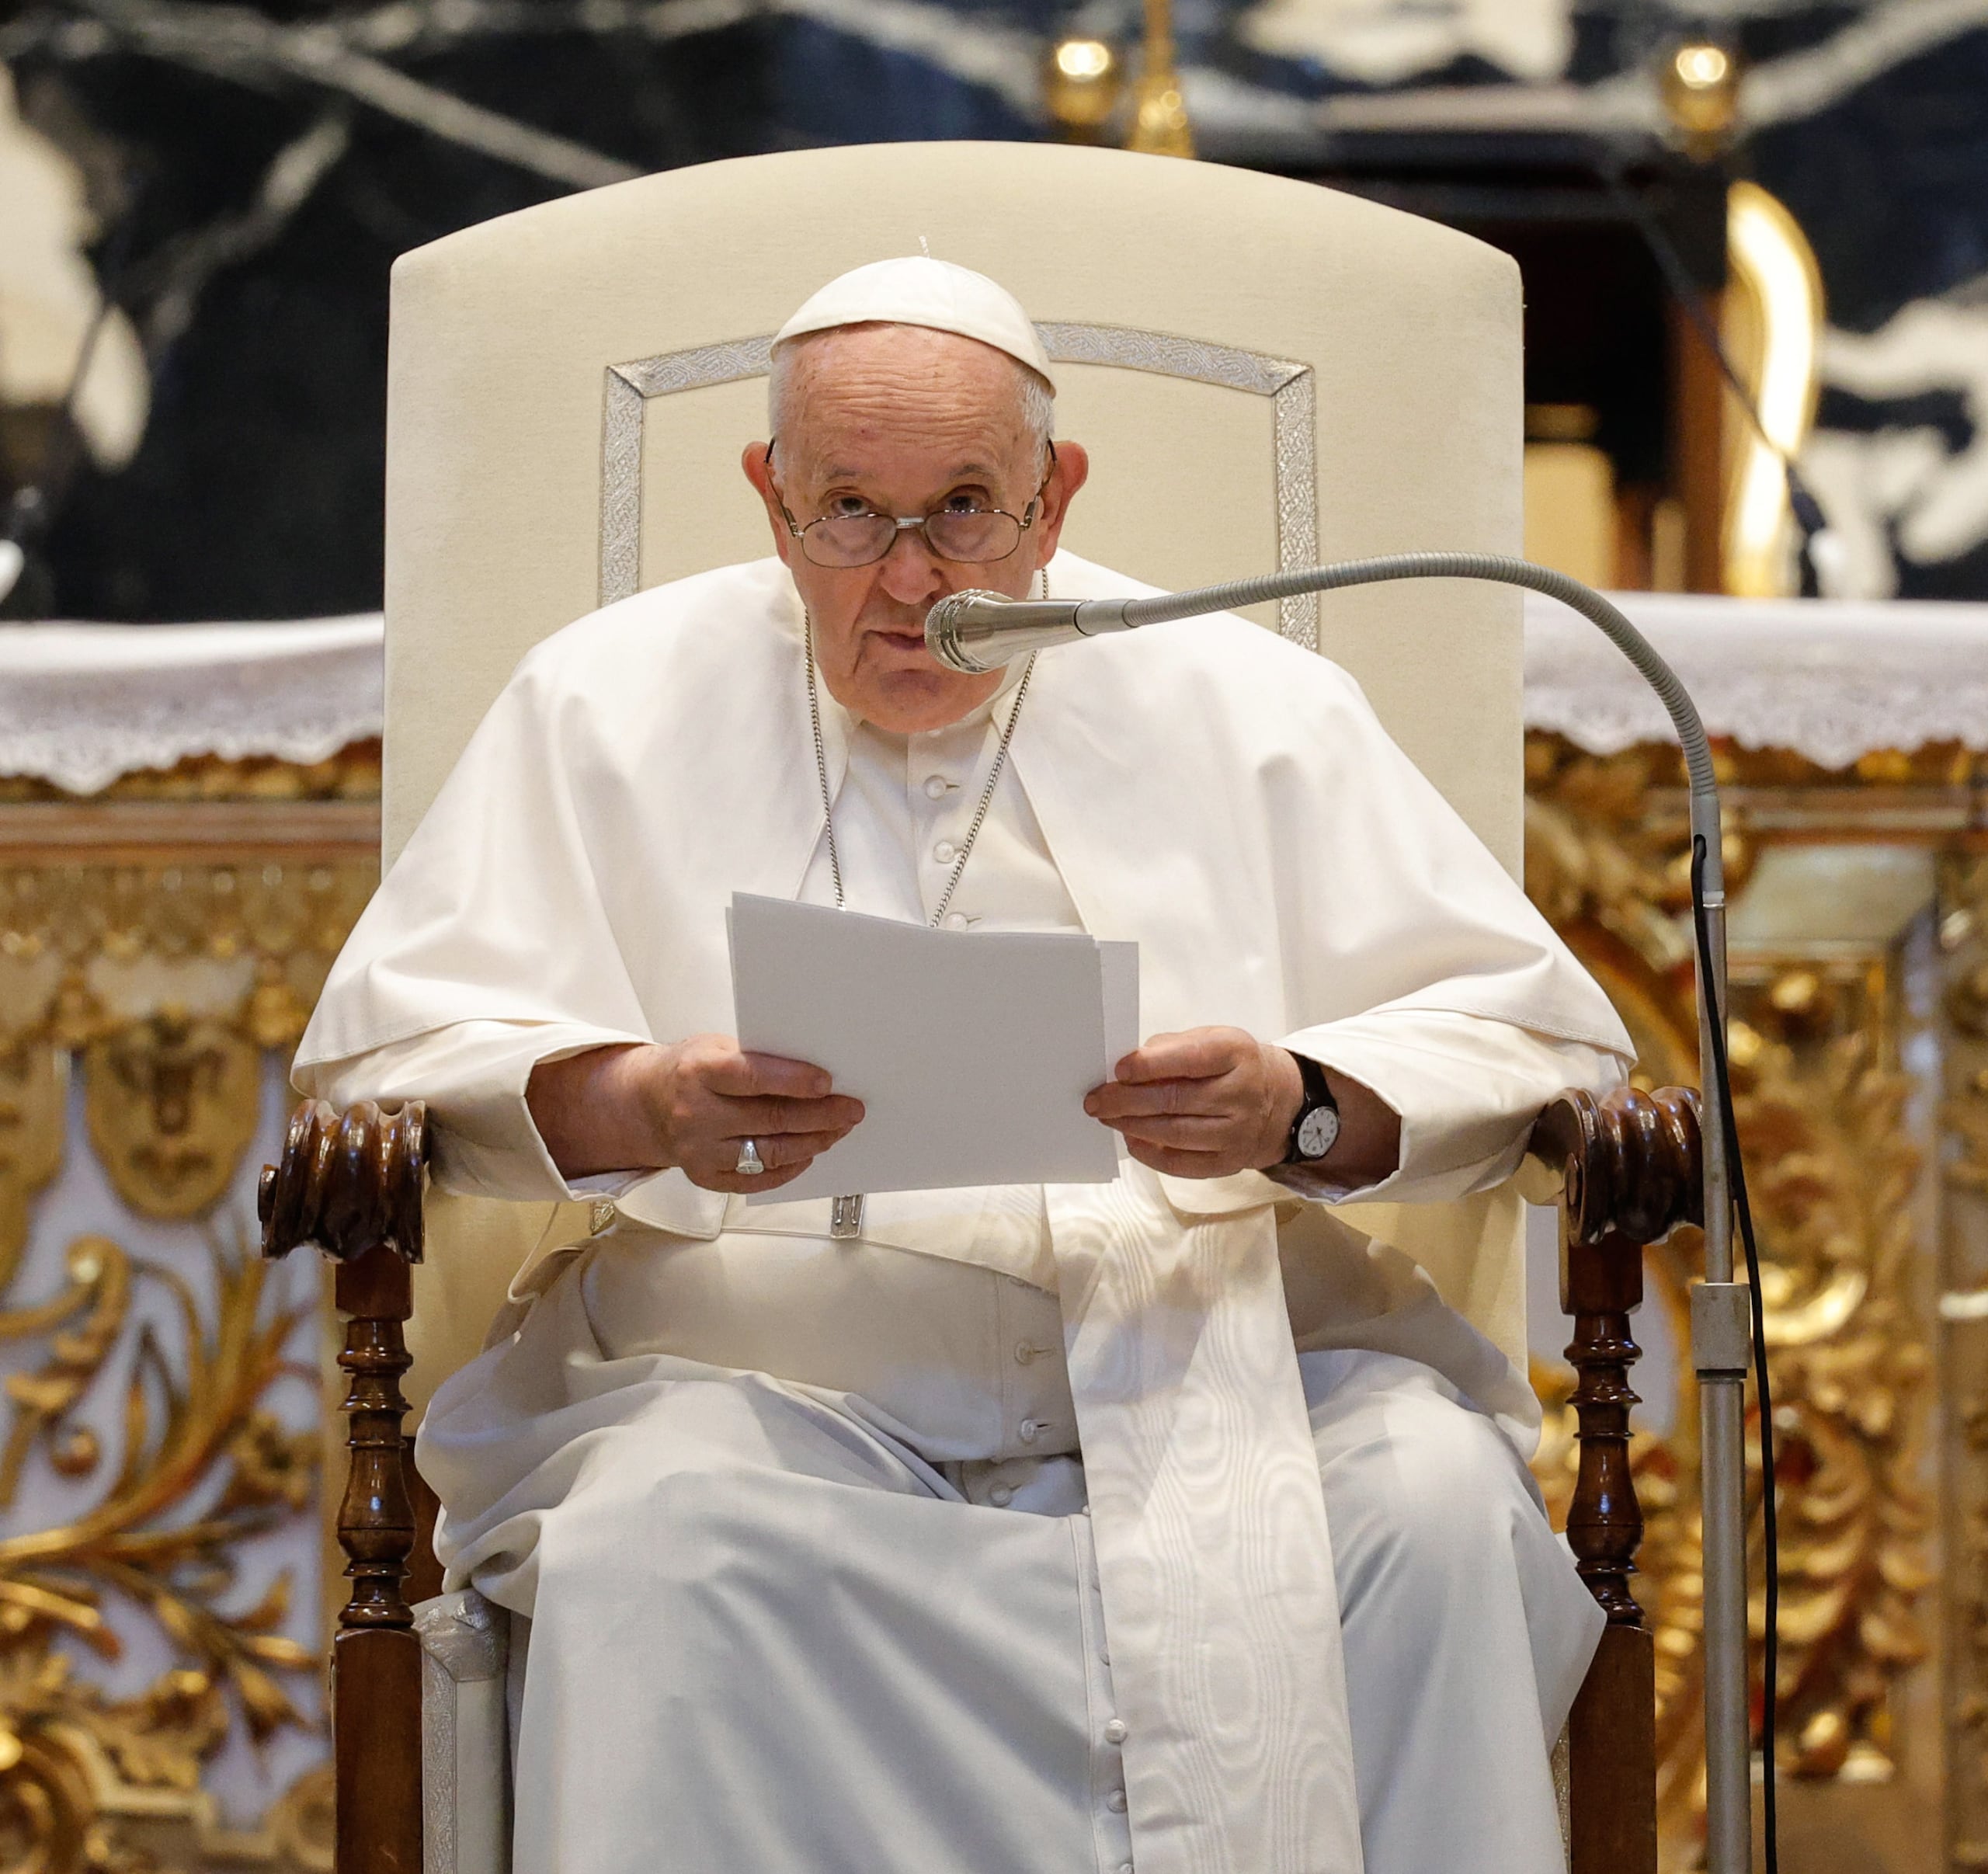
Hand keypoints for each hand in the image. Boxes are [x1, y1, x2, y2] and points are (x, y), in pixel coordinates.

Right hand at [528, 1037, 862, 1192]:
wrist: (648, 1102)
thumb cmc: (692, 1069)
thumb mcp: (718, 1047)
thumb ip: (759, 1059)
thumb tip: (816, 1074)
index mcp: (699, 1072)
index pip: (753, 1077)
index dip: (794, 1081)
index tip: (829, 1083)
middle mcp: (695, 1114)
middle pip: (770, 1119)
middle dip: (819, 1116)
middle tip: (850, 1110)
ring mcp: (699, 1151)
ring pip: (769, 1152)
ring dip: (812, 1142)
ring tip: (837, 1131)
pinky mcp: (705, 1177)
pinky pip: (757, 1178)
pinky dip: (789, 1167)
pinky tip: (808, 1153)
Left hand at [1083, 1027, 1302, 1178]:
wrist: (1280, 1102)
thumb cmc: (1232, 1066)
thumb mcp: (1210, 1041)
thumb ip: (1169, 1050)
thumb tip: (1125, 1070)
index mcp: (1235, 1053)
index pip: (1190, 1059)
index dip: (1149, 1065)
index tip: (1118, 1070)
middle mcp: (1241, 1094)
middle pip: (1175, 1100)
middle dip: (1127, 1100)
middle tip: (1096, 1100)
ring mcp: (1237, 1132)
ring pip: (1175, 1133)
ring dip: (1132, 1125)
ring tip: (1107, 1118)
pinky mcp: (1229, 1162)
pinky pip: (1182, 1163)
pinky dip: (1150, 1153)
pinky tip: (1131, 1139)